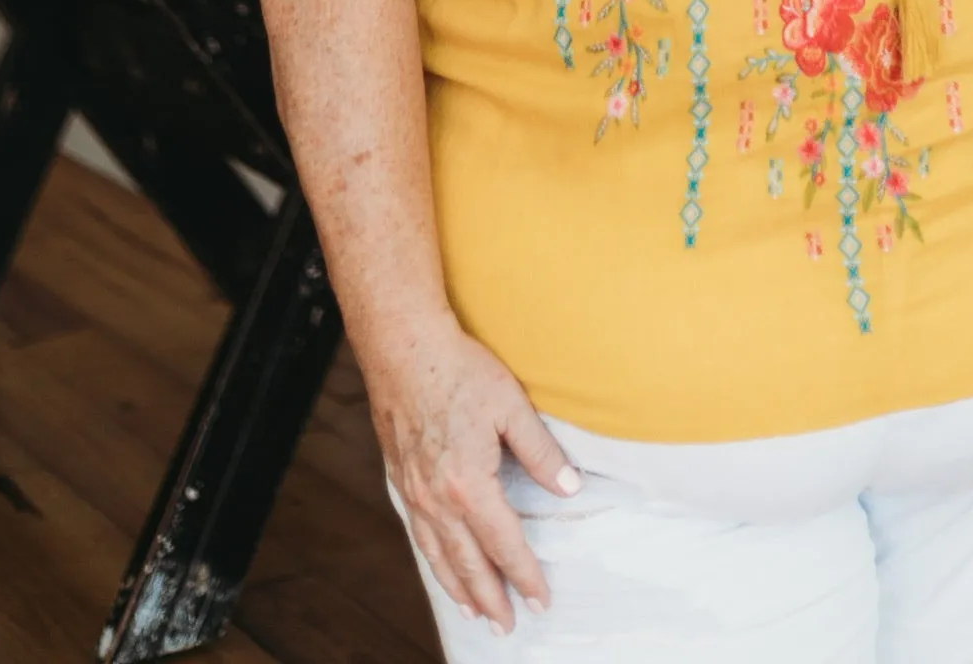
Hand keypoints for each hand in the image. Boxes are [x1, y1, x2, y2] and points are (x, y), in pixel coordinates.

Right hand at [368, 310, 579, 631]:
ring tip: (475, 612)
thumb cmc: (460, 371)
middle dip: (491, 598)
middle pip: (469, 563)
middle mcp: (438, 499)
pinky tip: (441, 565)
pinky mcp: (401, 480)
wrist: (404, 347)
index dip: (525, 575)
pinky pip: (419, 536)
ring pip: (439, 556)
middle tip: (509, 626)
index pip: (504, 544)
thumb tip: (570, 488)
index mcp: (470, 484)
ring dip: (459, 588)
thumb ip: (542, 452)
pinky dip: (433, 560)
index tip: (541, 599)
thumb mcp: (511, 406)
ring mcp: (415, 493)